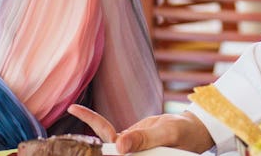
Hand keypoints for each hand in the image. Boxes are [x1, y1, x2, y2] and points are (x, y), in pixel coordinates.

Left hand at [67, 105, 214, 153]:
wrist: (191, 130)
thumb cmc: (184, 133)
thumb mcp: (166, 133)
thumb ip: (143, 139)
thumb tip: (119, 146)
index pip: (113, 154)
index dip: (100, 149)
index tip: (79, 137)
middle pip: (104, 150)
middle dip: (84, 142)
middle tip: (69, 118)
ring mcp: (128, 150)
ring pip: (104, 140)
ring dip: (90, 125)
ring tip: (74, 109)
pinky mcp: (128, 141)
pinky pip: (108, 132)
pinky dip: (95, 121)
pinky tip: (79, 111)